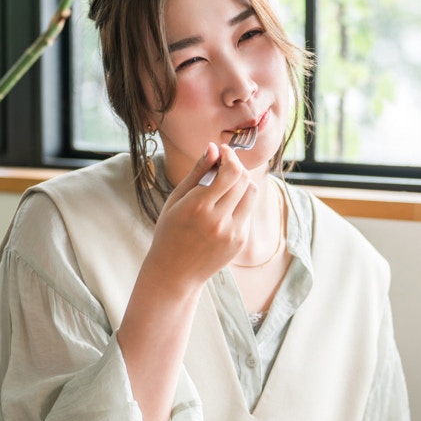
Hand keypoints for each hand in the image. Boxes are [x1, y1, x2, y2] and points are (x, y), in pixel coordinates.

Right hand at [146, 143, 258, 289]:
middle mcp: (219, 220)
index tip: (223, 152)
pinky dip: (240, 202)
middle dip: (236, 166)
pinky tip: (224, 205)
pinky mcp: (240, 241)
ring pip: (251, 194)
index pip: (231, 172)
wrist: (175, 272)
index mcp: (198, 207)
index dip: (231, 156)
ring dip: (242, 182)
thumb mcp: (176, 199)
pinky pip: (247, 211)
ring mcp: (233, 233)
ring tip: (226, 182)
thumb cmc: (169, 231)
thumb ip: (197, 172)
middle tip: (224, 165)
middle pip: (244, 180)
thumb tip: (214, 148)